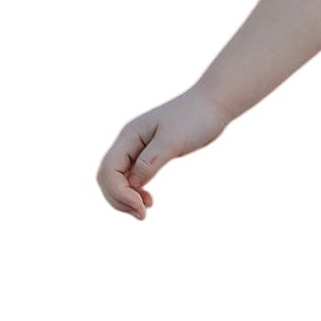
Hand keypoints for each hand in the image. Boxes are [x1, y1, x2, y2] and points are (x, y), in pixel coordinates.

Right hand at [96, 87, 233, 220]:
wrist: (212, 104)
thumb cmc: (196, 118)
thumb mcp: (174, 140)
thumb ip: (151, 161)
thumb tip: (133, 184)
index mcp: (129, 136)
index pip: (109, 170)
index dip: (119, 193)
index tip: (143, 207)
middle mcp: (128, 142)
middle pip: (107, 177)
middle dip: (119, 199)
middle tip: (142, 215)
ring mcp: (136, 148)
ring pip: (117, 179)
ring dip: (125, 198)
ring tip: (145, 210)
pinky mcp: (148, 154)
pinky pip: (131, 177)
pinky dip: (135, 191)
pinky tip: (149, 200)